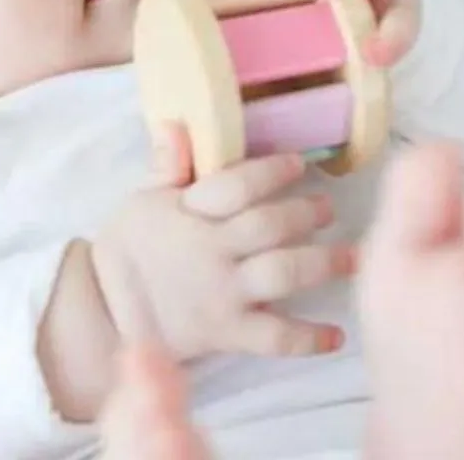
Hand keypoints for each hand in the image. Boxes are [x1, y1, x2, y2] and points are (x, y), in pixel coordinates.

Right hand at [92, 126, 352, 361]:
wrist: (110, 310)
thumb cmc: (130, 247)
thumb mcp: (142, 198)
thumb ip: (167, 165)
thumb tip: (176, 123)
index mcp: (190, 213)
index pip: (236, 186)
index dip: (271, 171)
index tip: (297, 162)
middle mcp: (213, 251)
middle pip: (269, 227)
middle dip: (305, 214)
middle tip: (327, 207)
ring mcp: (224, 293)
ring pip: (283, 274)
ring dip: (324, 264)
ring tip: (352, 256)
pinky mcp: (229, 333)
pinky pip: (275, 338)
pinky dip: (308, 339)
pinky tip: (336, 336)